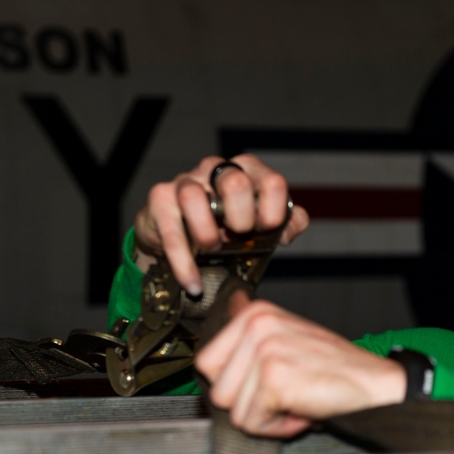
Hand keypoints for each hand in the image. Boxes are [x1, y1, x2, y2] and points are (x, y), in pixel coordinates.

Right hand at [134, 154, 309, 295]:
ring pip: (194, 198)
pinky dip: (184, 264)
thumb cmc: (226, 227)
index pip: (271, 182)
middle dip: (242, 219)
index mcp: (247, 172)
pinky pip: (171, 231)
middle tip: (239, 238)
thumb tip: (293, 225)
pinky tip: (193, 283)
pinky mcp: (160, 200)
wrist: (180, 238)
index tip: (268, 231)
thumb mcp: (260, 226)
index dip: (274, 212)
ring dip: (208, 234)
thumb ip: (286, 223)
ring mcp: (185, 182)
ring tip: (213, 250)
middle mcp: (216, 170)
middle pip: (235, 183)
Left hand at [195, 291, 406, 437]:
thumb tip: (232, 301)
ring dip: (264, 417)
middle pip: (216, 388)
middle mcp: (257, 326)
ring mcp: (264, 351)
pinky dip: (277, 427)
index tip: (267, 382)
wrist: (375, 384)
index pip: (207, 362)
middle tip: (284, 395)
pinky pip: (252, 422)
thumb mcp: (289, 334)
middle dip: (248, 403)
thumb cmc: (335, 367)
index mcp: (256, 313)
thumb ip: (253, 326)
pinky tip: (302, 410)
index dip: (236, 384)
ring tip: (294, 401)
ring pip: (232, 409)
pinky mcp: (274, 379)